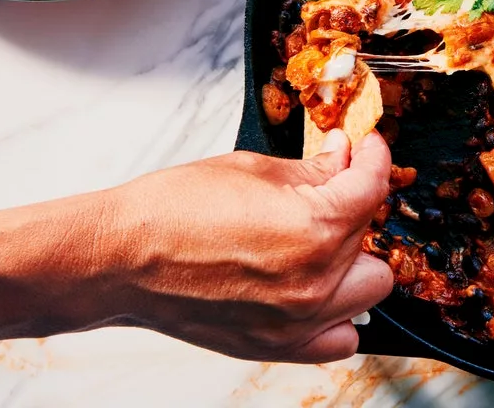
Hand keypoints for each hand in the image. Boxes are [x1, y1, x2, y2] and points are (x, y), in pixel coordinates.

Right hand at [102, 131, 392, 362]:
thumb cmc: (173, 211)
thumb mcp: (253, 168)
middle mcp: (314, 282)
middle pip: (371, 237)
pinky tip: (316, 287)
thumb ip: (312, 168)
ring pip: (368, 289)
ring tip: (321, 239)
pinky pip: (340, 339)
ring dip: (354, 260)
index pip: (372, 187)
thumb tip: (343, 157)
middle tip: (330, 190)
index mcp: (314, 230)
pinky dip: (338, 315)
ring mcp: (298, 320)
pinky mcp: (277, 345)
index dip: (373, 157)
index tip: (366, 149)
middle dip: (356, 207)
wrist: (120, 258)